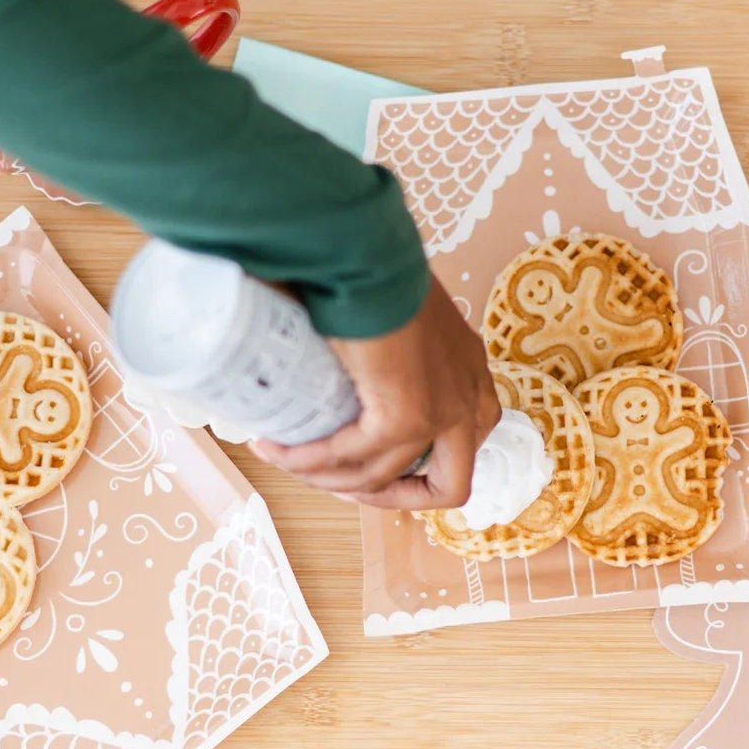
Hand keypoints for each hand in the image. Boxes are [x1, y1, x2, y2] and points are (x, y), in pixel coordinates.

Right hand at [254, 275, 499, 509]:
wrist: (366, 251)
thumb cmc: (372, 266)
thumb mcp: (391, 315)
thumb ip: (381, 349)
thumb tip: (334, 367)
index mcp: (470, 372)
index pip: (465, 445)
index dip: (416, 469)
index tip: (366, 461)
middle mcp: (467, 396)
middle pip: (449, 485)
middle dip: (389, 496)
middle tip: (335, 483)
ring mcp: (442, 411)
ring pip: (386, 477)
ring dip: (330, 479)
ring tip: (286, 460)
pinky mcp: (407, 417)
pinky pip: (354, 459)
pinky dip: (311, 462)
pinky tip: (278, 451)